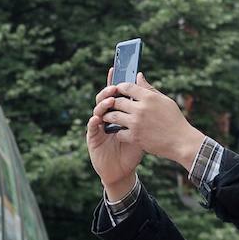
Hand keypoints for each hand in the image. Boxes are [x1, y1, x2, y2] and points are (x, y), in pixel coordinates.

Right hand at [86, 67, 144, 197]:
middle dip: (108, 92)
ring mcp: (98, 127)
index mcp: (118, 113)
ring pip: (97, 111)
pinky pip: (91, 128)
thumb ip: (143, 109)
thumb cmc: (133, 149)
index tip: (116, 69)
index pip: (115, 94)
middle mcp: (106, 118)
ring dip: (102, 105)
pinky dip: (94, 121)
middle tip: (115, 88)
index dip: (114, 81)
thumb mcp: (141, 128)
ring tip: (110, 101)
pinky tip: (98, 118)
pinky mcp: (93, 138)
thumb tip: (146, 92)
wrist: (123, 170)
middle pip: (104, 99)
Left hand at [91, 72, 205, 169]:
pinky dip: (118, 132)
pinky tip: (121, 131)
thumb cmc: (175, 120)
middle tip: (110, 105)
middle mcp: (141, 109)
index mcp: (149, 97)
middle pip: (116, 101)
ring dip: (109, 116)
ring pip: (113, 116)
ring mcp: (136, 123)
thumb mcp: (165, 101)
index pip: (126, 86)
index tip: (117, 90)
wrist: (181, 142)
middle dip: (112, 102)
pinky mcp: (134, 137)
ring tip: (110, 117)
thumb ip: (149, 88)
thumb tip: (138, 76)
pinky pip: (118, 132)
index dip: (119, 87)